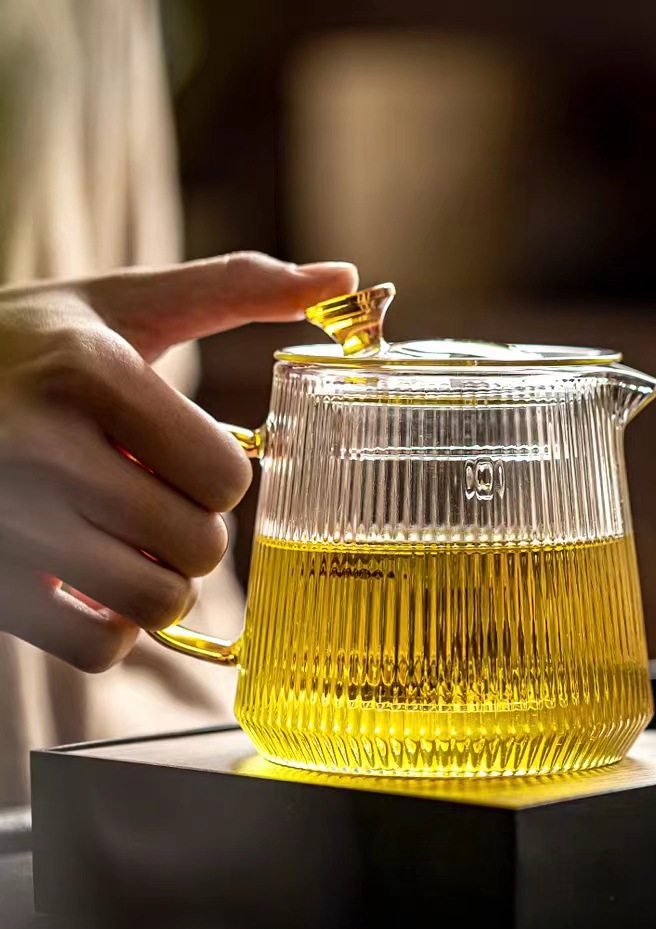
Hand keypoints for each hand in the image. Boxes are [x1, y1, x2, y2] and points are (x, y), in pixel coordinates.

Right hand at [0, 253, 356, 670]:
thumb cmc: (28, 348)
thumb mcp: (120, 304)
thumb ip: (233, 287)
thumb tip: (345, 276)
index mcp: (87, 371)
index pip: (225, 476)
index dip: (222, 477)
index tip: (186, 458)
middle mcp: (40, 449)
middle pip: (199, 546)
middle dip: (195, 530)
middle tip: (157, 501)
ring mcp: (10, 524)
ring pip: (155, 602)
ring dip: (162, 582)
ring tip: (128, 539)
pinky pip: (97, 649)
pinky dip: (114, 628)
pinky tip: (91, 580)